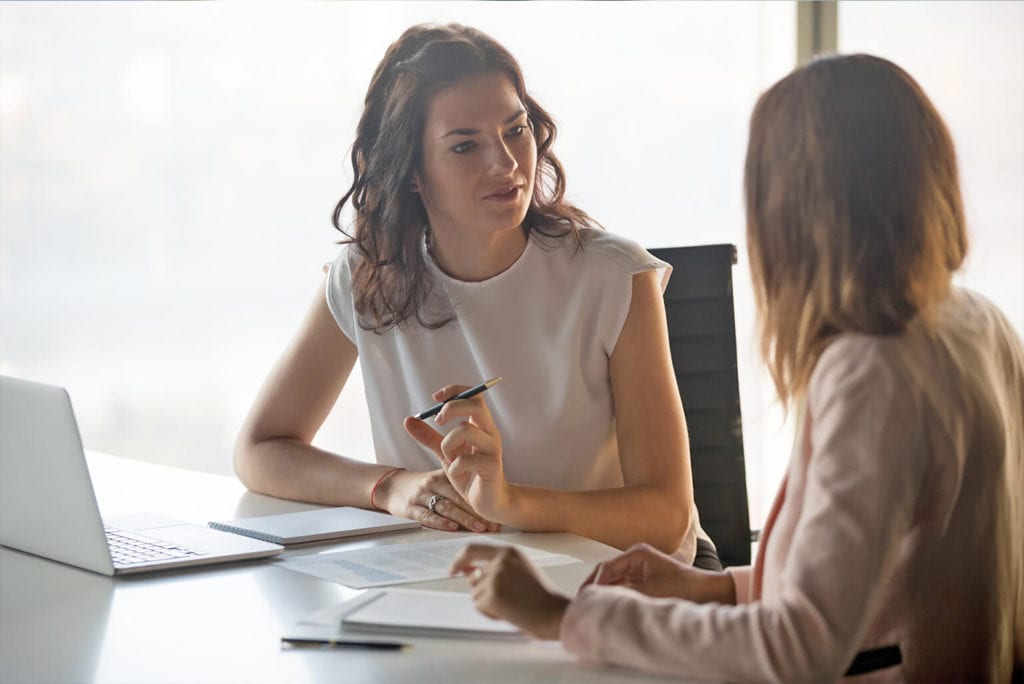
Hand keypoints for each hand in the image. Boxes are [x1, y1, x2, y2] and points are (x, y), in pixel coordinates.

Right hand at [374, 468, 498, 532]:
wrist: (390, 486)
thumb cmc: (422, 485)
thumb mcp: (440, 476)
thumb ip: (461, 483)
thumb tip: (488, 497)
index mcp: (444, 475)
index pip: (466, 487)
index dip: (482, 501)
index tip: (497, 513)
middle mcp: (434, 484)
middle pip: (459, 498)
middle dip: (478, 512)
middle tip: (493, 524)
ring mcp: (421, 496)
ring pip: (446, 507)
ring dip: (464, 519)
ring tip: (480, 527)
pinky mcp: (410, 508)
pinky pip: (426, 516)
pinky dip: (440, 522)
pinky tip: (452, 527)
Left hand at [404, 384, 510, 520]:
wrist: (488, 503)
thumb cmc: (470, 475)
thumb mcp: (446, 453)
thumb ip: (429, 437)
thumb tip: (408, 420)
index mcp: (481, 426)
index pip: (474, 395)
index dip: (455, 391)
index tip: (436, 398)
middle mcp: (490, 433)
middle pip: (476, 404)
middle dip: (452, 408)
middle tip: (438, 421)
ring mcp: (492, 449)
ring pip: (466, 430)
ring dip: (448, 445)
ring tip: (449, 460)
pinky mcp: (492, 467)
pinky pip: (465, 460)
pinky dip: (455, 468)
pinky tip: (458, 476)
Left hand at [450, 544, 569, 639]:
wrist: (553, 612)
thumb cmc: (540, 595)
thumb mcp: (520, 571)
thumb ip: (495, 568)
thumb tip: (466, 572)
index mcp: (509, 551)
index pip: (473, 549)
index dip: (460, 560)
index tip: (453, 569)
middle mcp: (500, 560)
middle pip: (473, 577)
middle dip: (481, 591)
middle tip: (501, 601)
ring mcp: (495, 577)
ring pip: (475, 594)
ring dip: (488, 604)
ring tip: (511, 606)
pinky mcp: (492, 594)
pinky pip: (479, 606)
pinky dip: (490, 613)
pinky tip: (509, 613)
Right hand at [579, 543, 735, 603]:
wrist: (708, 592)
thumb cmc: (686, 587)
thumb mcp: (650, 591)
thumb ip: (624, 593)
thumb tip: (602, 598)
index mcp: (637, 553)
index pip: (606, 567)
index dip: (593, 584)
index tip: (584, 597)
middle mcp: (637, 558)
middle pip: (607, 572)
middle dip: (595, 587)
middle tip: (582, 602)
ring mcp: (640, 568)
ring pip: (614, 580)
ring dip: (605, 592)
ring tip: (593, 605)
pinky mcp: (645, 580)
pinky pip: (623, 586)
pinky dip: (615, 595)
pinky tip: (609, 606)